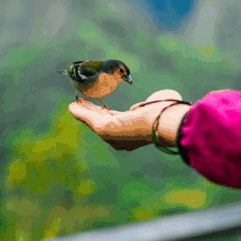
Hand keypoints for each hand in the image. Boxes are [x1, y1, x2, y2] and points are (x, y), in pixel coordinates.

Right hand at [67, 89, 190, 150]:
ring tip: (74, 103)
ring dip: (83, 111)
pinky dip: (80, 112)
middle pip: (101, 122)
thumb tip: (153, 101)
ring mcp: (113, 137)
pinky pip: (89, 119)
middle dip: (90, 113)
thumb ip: (153, 102)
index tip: (99, 107)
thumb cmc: (167, 113)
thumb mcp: (159, 104)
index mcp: (134, 133)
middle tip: (80, 104)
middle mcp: (121, 139)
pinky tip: (72, 106)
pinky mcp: (106, 130)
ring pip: (94, 121)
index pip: (116, 122)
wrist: (165, 122)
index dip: (105, 114)